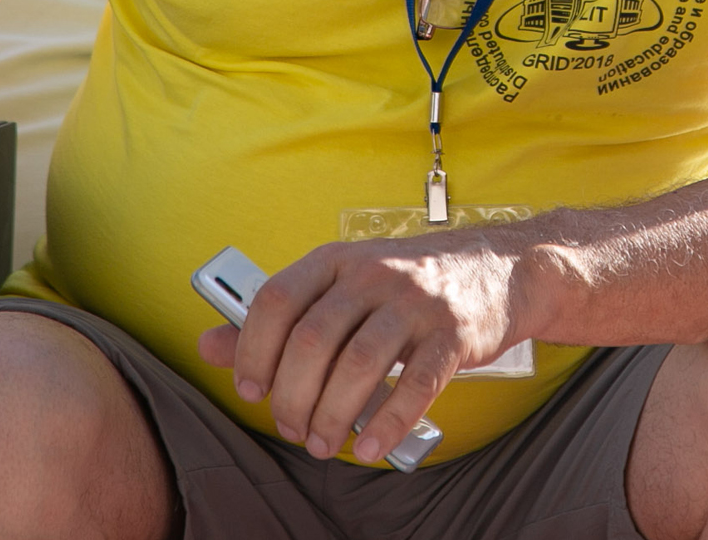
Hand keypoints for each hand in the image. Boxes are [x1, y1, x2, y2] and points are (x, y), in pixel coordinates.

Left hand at [196, 234, 523, 463]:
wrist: (498, 269)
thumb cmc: (406, 286)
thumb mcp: (339, 286)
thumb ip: (277, 319)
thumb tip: (208, 346)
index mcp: (336, 259)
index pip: (277, 300)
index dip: (253, 352)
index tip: (252, 390)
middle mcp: (373, 273)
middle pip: (313, 341)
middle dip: (292, 397)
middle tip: (291, 428)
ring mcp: (416, 301)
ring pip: (359, 365)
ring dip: (333, 416)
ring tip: (324, 442)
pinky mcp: (454, 333)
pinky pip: (417, 385)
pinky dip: (388, 425)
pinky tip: (370, 447)